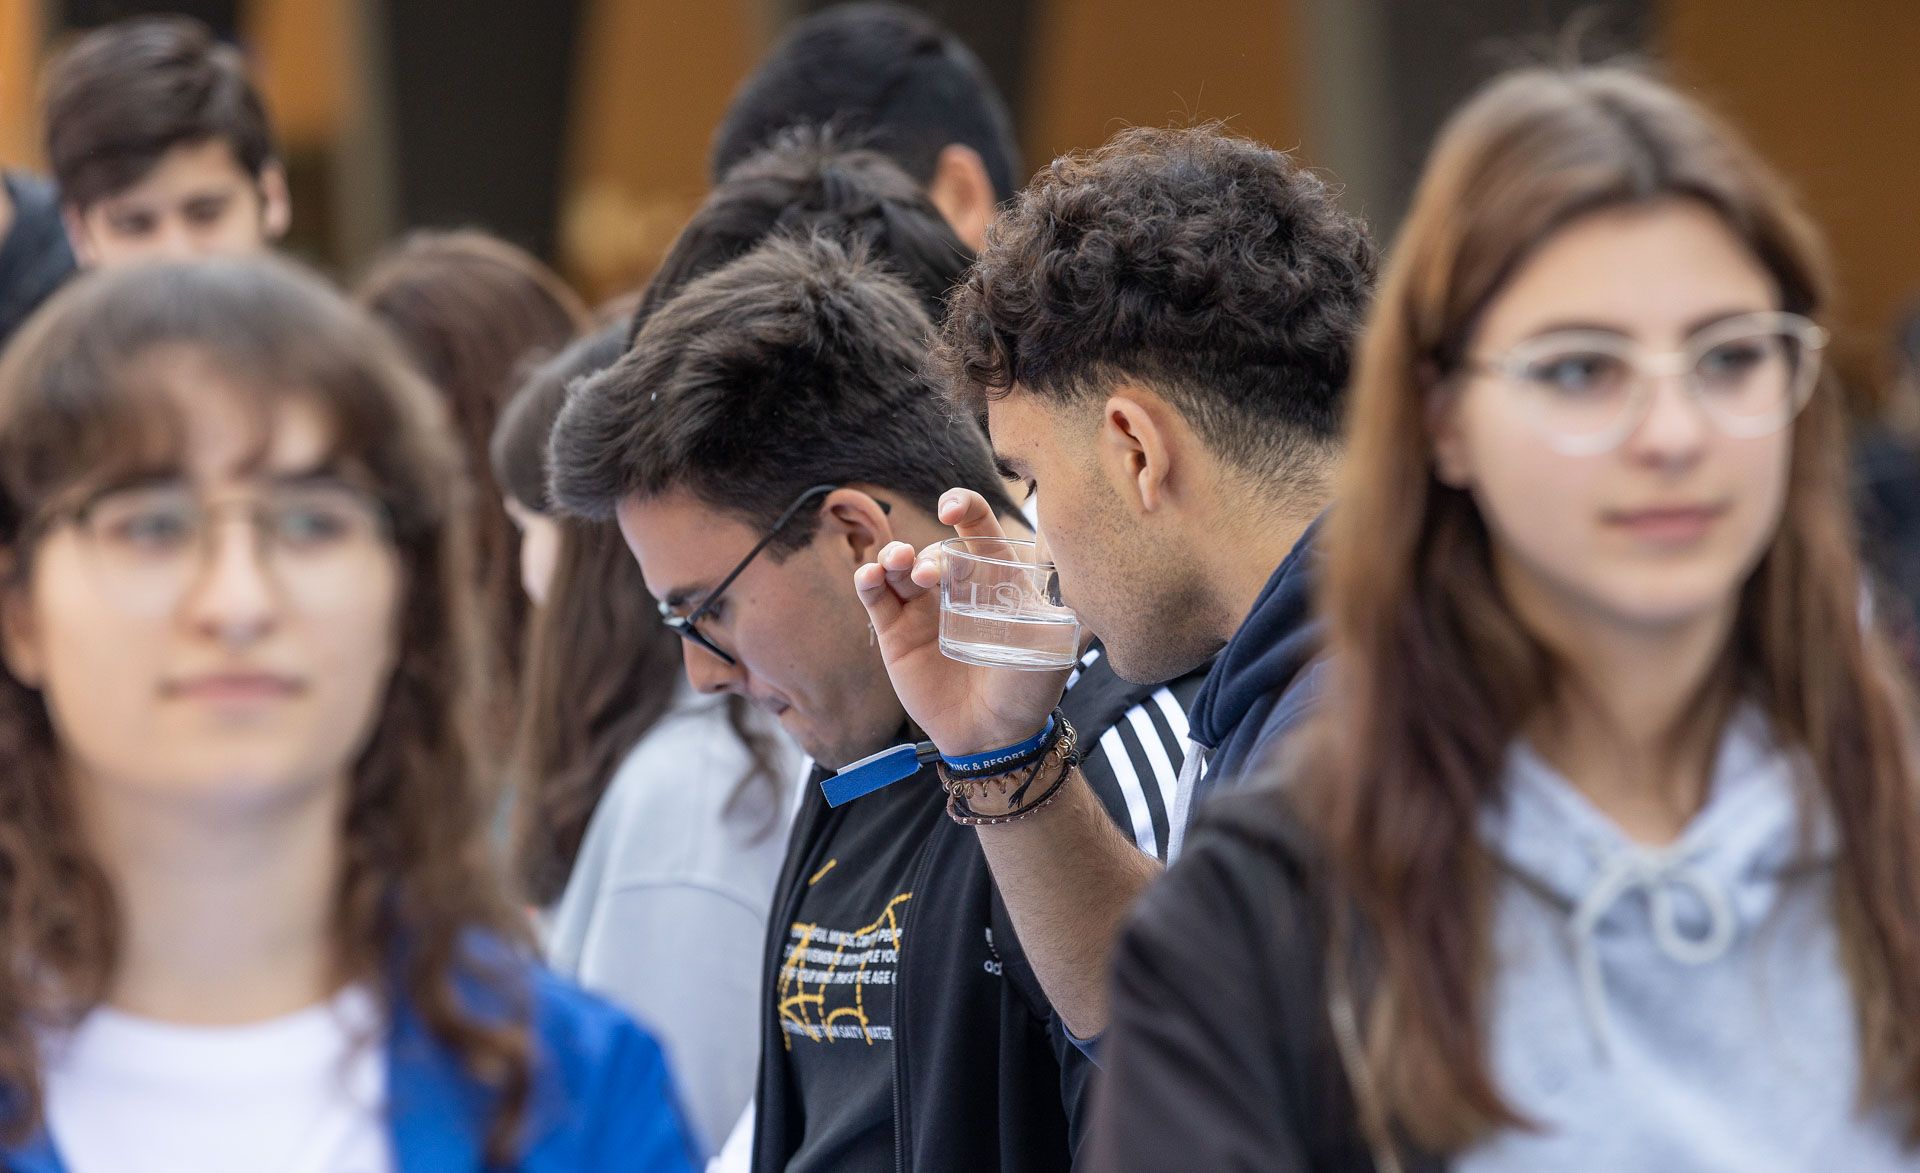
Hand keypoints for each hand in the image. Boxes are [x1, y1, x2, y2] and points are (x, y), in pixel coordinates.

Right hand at [854, 488, 1071, 756]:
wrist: (996, 736)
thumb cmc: (1030, 689)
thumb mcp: (1056, 645)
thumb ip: (1067, 609)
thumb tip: (1095, 578)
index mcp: (994, 580)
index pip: (978, 529)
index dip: (965, 508)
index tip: (951, 508)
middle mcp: (957, 588)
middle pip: (936, 549)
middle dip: (930, 553)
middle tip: (932, 576)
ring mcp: (923, 609)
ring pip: (901, 565)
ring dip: (895, 555)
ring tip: (897, 565)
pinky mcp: (895, 634)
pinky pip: (876, 598)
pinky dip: (868, 579)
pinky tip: (869, 576)